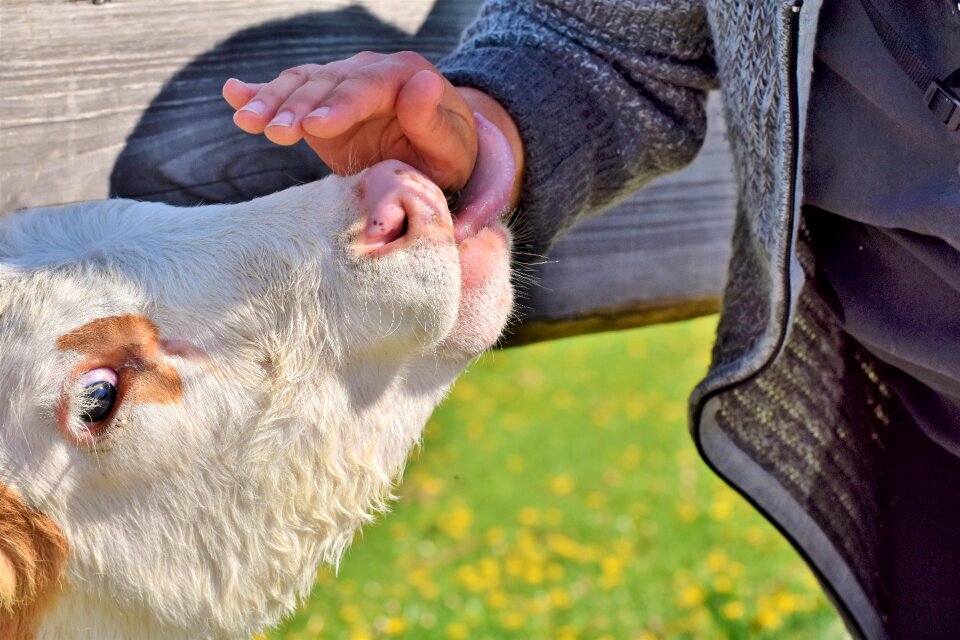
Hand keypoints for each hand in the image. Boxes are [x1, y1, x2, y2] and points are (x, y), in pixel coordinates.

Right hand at [223, 51, 478, 191]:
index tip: (315, 127)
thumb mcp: (451, 147)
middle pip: (326, 84)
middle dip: (297, 106)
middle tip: (273, 132)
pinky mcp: (321, 102)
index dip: (339, 105)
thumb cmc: (447, 157)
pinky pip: (289, 91)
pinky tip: (232, 93)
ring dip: (272, 102)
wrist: (435, 156)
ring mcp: (341, 83)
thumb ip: (433, 120)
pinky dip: (259, 92)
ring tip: (247, 122)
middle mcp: (369, 71)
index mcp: (404, 76)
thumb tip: (421, 83)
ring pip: (302, 84)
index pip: (366, 86)